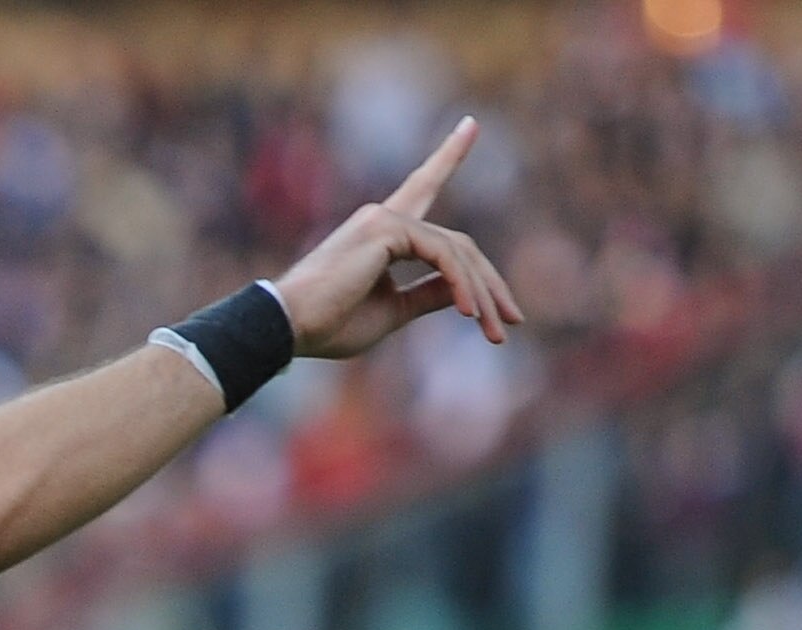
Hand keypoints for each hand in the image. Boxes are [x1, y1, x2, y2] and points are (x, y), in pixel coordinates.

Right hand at [270, 116, 522, 358]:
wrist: (288, 327)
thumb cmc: (328, 325)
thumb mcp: (392, 312)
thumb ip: (427, 295)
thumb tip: (461, 290)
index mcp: (383, 233)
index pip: (423, 188)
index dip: (448, 156)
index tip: (471, 124)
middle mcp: (385, 217)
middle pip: (459, 245)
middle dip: (490, 284)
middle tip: (513, 322)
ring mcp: (385, 219)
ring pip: (457, 253)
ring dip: (481, 295)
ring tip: (496, 332)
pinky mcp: (386, 230)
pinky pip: (442, 255)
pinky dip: (460, 284)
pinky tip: (467, 313)